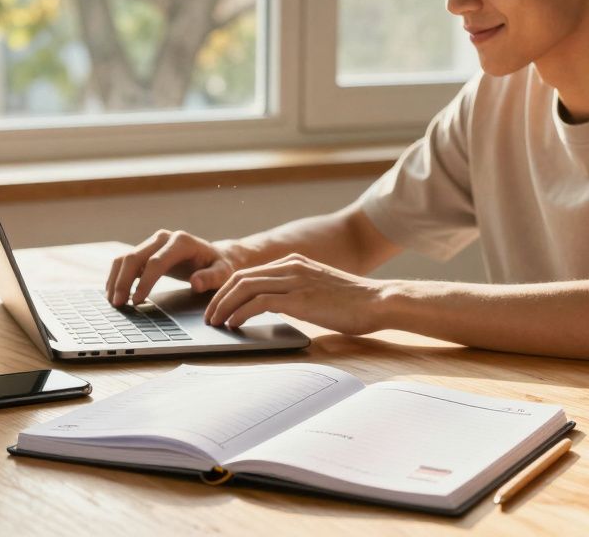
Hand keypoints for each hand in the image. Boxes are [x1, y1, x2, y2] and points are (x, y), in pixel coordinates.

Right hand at [106, 230, 238, 305]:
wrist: (214, 256)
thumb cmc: (219, 266)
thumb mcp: (222, 273)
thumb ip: (211, 278)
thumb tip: (195, 283)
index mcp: (182, 242)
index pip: (157, 261)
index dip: (145, 281)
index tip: (137, 300)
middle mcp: (164, 238)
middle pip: (135, 257)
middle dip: (123, 281)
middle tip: (118, 304)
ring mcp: (153, 242)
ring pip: (126, 258)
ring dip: (116, 279)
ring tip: (113, 301)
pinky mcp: (146, 250)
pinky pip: (125, 261)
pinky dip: (117, 276)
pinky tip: (113, 292)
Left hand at [204, 253, 388, 335]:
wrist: (379, 301)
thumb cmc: (354, 303)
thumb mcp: (319, 290)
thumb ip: (297, 292)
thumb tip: (277, 308)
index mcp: (294, 262)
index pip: (249, 273)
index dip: (228, 290)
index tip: (218, 306)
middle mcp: (290, 266)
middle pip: (240, 278)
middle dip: (219, 297)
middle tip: (209, 316)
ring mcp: (294, 280)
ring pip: (244, 288)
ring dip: (224, 306)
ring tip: (216, 322)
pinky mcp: (298, 298)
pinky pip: (258, 302)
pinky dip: (241, 313)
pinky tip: (234, 325)